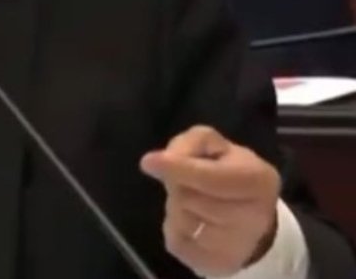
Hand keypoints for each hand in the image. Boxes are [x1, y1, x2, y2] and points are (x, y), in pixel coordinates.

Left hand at [140, 125, 279, 276]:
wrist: (249, 216)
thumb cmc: (227, 172)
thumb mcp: (214, 146)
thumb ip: (191, 143)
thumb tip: (162, 159)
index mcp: (259, 180)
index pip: (213, 177)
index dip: (180, 169)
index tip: (148, 161)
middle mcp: (256, 217)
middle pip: (190, 198)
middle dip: (179, 186)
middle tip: (190, 183)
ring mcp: (239, 246)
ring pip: (182, 221)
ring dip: (178, 208)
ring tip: (196, 203)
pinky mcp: (220, 265)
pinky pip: (177, 242)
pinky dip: (176, 229)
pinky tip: (193, 223)